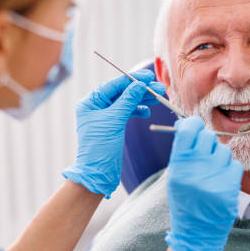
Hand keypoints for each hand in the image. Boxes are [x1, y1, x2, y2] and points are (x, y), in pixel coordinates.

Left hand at [62, 69, 165, 197]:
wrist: (98, 173)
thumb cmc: (100, 147)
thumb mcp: (115, 120)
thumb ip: (128, 100)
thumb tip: (140, 85)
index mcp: (90, 102)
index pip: (114, 85)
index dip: (132, 79)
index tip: (148, 77)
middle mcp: (96, 107)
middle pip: (121, 92)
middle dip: (140, 90)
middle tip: (159, 88)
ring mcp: (104, 117)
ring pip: (126, 102)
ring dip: (142, 99)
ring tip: (158, 98)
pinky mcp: (112, 126)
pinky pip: (127, 113)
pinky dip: (137, 111)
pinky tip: (147, 111)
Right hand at [165, 116, 242, 250]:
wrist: (196, 232)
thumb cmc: (185, 200)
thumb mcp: (175, 176)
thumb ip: (182, 151)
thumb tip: (187, 124)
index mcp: (178, 166)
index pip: (188, 130)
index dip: (193, 124)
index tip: (195, 126)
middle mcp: (196, 170)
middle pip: (207, 137)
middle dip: (207, 142)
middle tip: (205, 153)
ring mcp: (214, 178)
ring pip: (223, 150)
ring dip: (219, 157)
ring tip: (212, 173)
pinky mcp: (230, 187)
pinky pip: (234, 165)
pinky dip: (229, 171)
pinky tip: (221, 182)